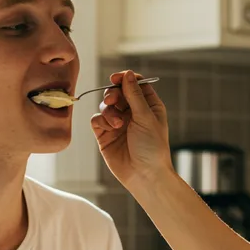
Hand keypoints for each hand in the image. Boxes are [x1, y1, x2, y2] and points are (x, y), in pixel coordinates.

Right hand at [90, 70, 172, 190]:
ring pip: (105, 106)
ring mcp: (118, 124)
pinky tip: (109, 129)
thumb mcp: (146, 117)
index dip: (125, 79)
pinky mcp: (105, 135)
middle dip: (113, 94)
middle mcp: (133, 113)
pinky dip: (101, 121)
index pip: (135, 84)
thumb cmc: (152, 147)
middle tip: (112, 100)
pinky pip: (97, 120)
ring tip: (117, 124)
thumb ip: (134, 95)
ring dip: (108, 111)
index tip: (116, 78)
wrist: (144, 175)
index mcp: (148, 106)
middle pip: (117, 92)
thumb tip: (127, 74)